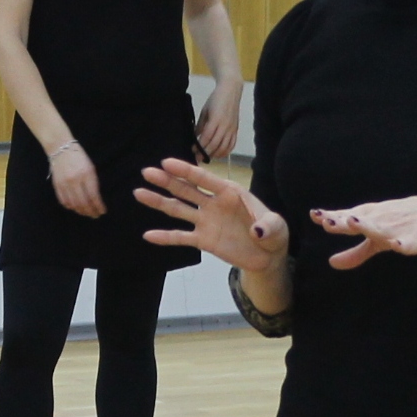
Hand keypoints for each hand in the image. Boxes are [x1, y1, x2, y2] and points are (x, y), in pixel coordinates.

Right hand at [48, 140, 104, 217]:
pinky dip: (70, 207)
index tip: (102, 211)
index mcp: (86, 174)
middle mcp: (75, 181)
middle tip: (95, 215)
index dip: (98, 206)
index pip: (93, 196)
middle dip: (90, 211)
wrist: (60, 148)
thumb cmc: (79, 156)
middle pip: (83, 202)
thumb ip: (93, 182)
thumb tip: (95, 199)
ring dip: (81, 211)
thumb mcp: (90, 167)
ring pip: (73, 204)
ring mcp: (64, 184)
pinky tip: (75, 208)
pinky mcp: (57, 185)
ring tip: (86, 213)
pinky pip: (64, 201)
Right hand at [134, 156, 286, 267]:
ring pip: (178, 209)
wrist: (267, 254)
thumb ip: (268, 225)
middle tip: (147, 172)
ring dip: (159, 201)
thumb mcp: (277, 227)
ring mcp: (206, 221)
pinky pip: (181, 237)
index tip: (167, 162)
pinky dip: (165, 237)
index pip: (205, 178)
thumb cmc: (273, 233)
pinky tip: (148, 235)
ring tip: (139, 192)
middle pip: (186, 189)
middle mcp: (213, 203)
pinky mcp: (203, 240)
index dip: (186, 170)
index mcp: (230, 192)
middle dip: (167, 180)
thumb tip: (257, 230)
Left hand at [192, 82, 241, 162]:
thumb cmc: (215, 99)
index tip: (193, 150)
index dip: (199, 146)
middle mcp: (225, 126)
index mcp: (216, 120)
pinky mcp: (236, 130)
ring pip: (224, 147)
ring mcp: (232, 128)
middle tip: (197, 158)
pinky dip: (226, 152)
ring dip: (215, 154)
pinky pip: (232, 144)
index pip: (206, 137)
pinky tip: (219, 154)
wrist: (231, 90)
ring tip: (207, 157)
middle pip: (215, 144)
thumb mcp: (204, 111)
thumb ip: (200, 125)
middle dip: (205, 153)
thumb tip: (195, 136)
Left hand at [309, 196, 416, 268]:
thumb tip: (331, 263)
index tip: (315, 216)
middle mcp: (383, 220)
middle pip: (362, 220)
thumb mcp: (377, 242)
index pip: (349, 218)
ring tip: (353, 222)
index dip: (333, 217)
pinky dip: (405, 243)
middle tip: (327, 221)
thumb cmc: (403, 226)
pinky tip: (398, 246)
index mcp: (373, 220)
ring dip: (369, 225)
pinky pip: (411, 242)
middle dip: (346, 220)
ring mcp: (400, 228)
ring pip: (382, 228)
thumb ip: (355, 253)